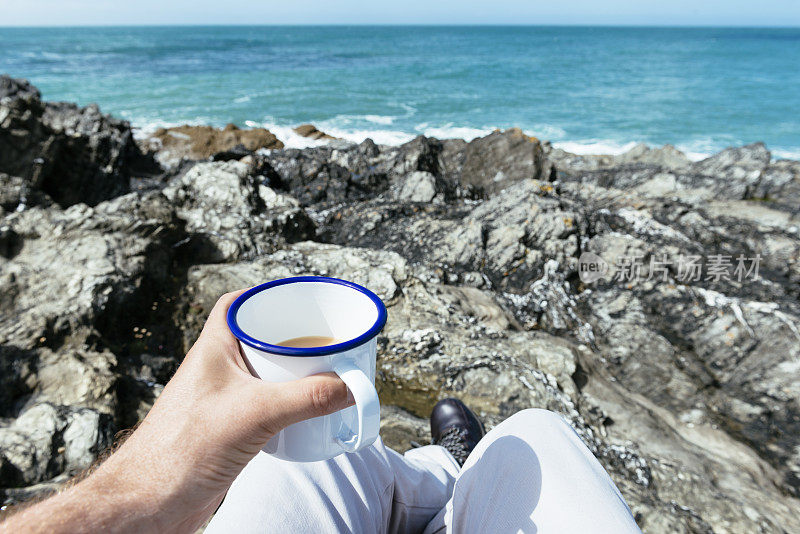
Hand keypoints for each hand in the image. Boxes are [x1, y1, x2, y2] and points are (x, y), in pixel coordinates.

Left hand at [2, 289, 353, 532]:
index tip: (299, 299)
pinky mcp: (231, 428)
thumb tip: (350, 387)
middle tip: (326, 341)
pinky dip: (289, 405)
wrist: (151, 502)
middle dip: (294, 339)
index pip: (237, 304)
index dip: (266, 296)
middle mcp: (217, 369)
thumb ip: (306, 398)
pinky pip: (267, 405)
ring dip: (295, 374)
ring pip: (266, 374)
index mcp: (213, 348)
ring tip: (326, 375)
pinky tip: (307, 414)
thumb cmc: (181, 450)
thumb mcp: (255, 414)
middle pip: (261, 339)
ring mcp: (223, 399)